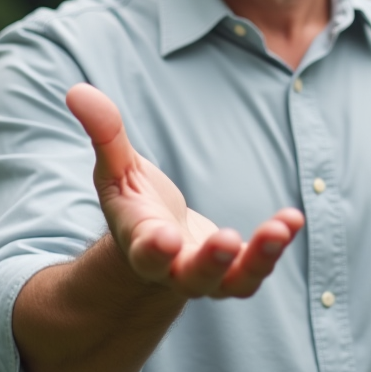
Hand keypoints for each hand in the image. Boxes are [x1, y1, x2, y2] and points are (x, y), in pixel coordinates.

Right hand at [66, 83, 304, 298]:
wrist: (160, 243)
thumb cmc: (135, 201)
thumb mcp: (116, 167)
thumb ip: (103, 134)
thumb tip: (77, 90)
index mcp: (141, 243)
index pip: (146, 252)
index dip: (155, 248)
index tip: (166, 239)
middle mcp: (175, 268)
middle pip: (193, 277)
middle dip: (210, 263)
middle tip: (226, 242)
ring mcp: (210, 275)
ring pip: (236, 281)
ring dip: (259, 259)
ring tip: (280, 229)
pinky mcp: (237, 269)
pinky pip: (259, 265)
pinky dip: (277, 244)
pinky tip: (293, 218)